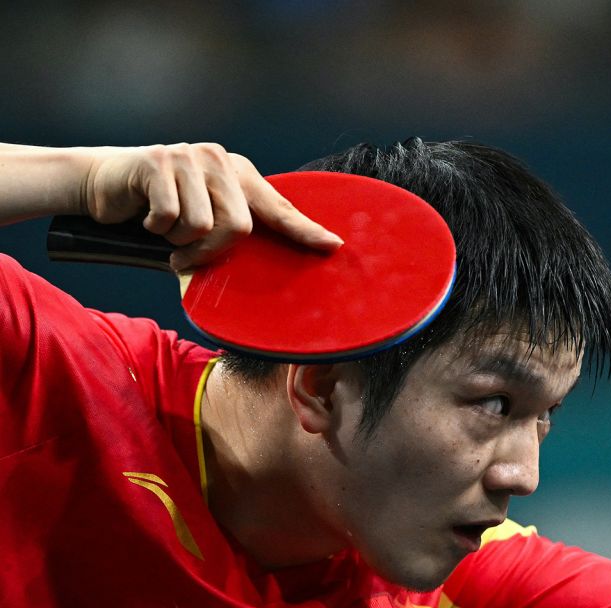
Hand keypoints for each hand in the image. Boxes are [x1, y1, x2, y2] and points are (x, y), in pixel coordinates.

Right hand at [81, 143, 342, 269]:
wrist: (103, 184)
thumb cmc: (157, 210)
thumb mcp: (201, 220)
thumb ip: (231, 235)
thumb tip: (264, 273)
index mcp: (238, 174)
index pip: (278, 208)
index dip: (304, 230)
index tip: (332, 245)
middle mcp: (220, 160)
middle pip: (239, 226)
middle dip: (211, 252)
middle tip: (185, 256)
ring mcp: (190, 156)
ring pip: (202, 225)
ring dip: (177, 240)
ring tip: (162, 228)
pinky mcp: (158, 161)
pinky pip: (169, 216)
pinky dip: (154, 228)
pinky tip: (144, 216)